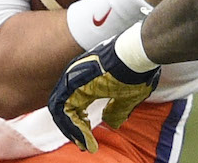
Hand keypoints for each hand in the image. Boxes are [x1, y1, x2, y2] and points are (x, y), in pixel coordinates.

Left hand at [48, 25, 160, 152]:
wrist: (137, 54)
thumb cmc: (136, 71)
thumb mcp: (127, 96)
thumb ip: (117, 109)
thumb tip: (111, 121)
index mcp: (88, 82)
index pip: (74, 107)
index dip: (80, 125)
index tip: (88, 140)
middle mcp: (77, 79)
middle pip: (64, 109)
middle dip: (72, 129)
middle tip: (83, 144)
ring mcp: (73, 78)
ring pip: (60, 109)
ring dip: (71, 130)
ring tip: (83, 143)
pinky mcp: (73, 81)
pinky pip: (63, 108)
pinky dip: (71, 126)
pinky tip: (83, 136)